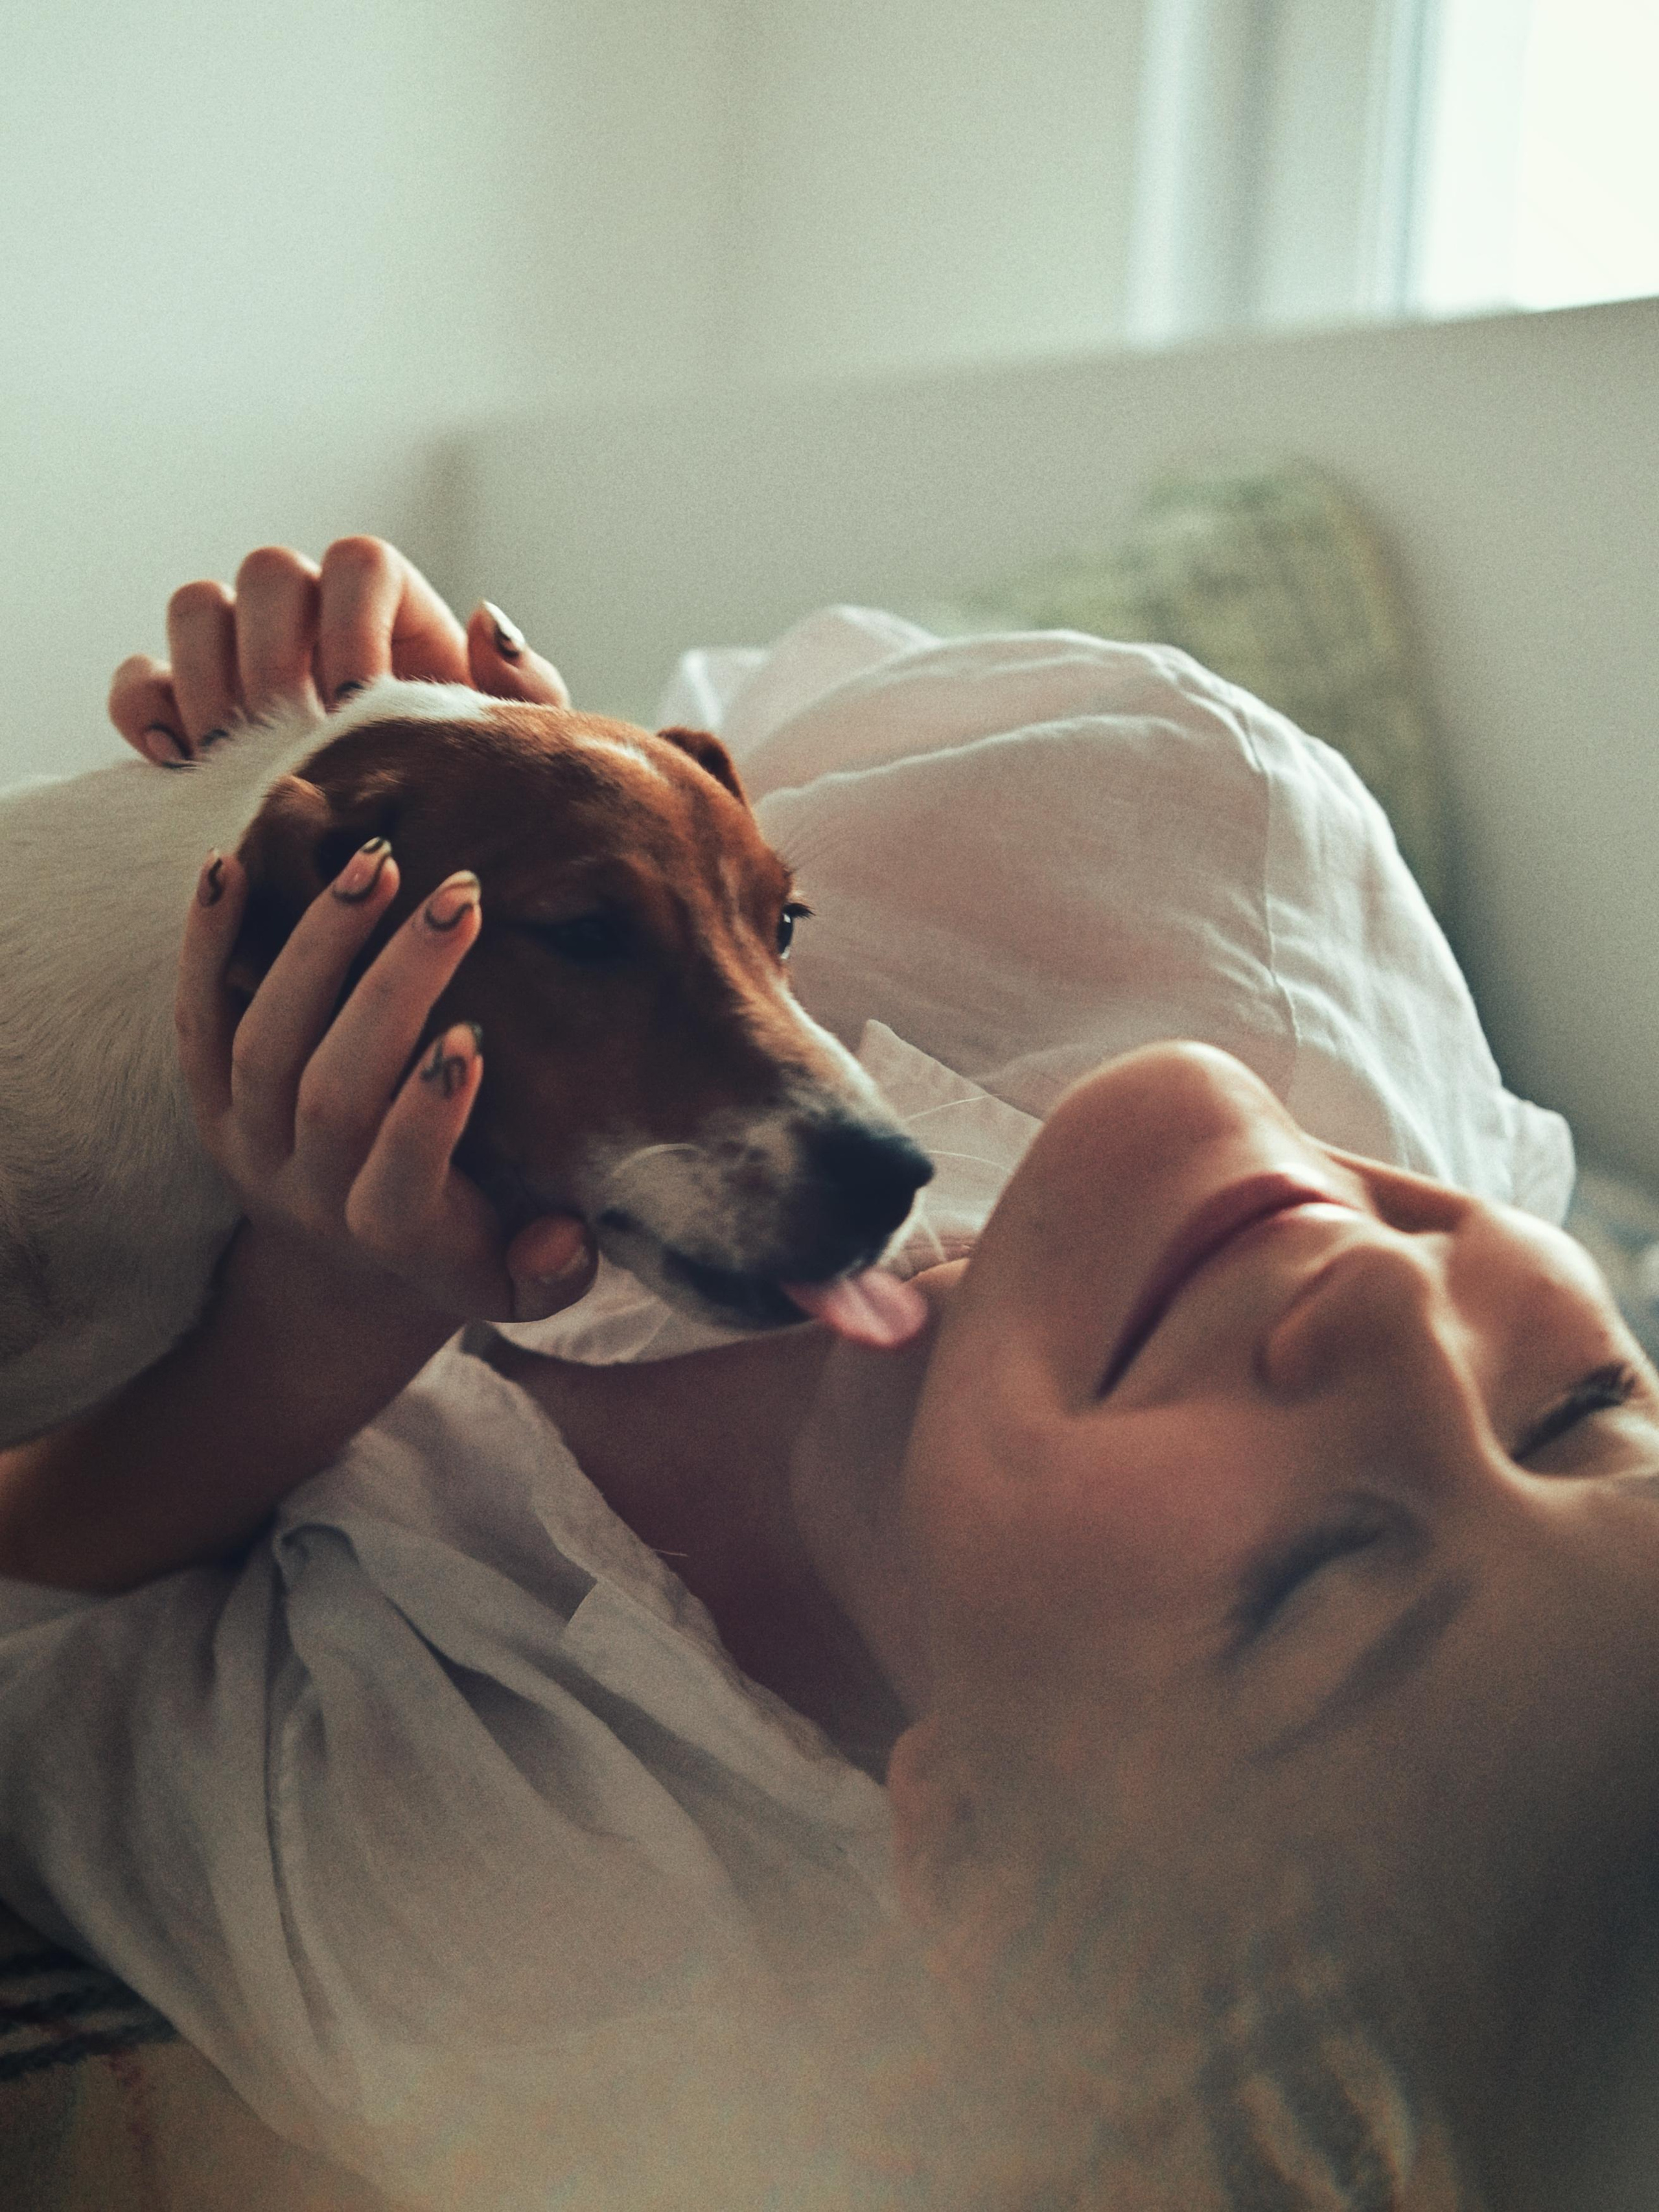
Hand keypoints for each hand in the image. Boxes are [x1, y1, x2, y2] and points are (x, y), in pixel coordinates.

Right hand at [108, 536, 569, 765]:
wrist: (412, 858)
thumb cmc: (467, 790)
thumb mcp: (508, 750)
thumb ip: (521, 689)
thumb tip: (487, 619)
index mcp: (392, 612)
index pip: (358, 562)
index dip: (352, 620)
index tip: (357, 701)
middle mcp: (312, 618)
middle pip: (270, 573)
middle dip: (274, 653)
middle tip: (291, 738)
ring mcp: (242, 655)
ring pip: (198, 607)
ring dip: (208, 678)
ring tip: (235, 760)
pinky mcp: (188, 705)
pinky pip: (142, 679)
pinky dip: (145, 708)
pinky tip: (178, 762)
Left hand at [180, 834, 595, 1326]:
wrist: (342, 1280)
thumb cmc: (455, 1259)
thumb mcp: (518, 1291)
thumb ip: (555, 1276)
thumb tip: (562, 1236)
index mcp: (388, 1236)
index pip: (397, 1180)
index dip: (426, 1117)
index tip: (472, 1037)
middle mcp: (304, 1189)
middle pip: (332, 1089)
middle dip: (394, 988)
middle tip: (460, 899)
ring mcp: (247, 1139)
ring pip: (264, 1041)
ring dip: (320, 945)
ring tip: (378, 863)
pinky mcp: (208, 1099)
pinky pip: (194, 1017)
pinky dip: (206, 943)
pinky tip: (231, 864)